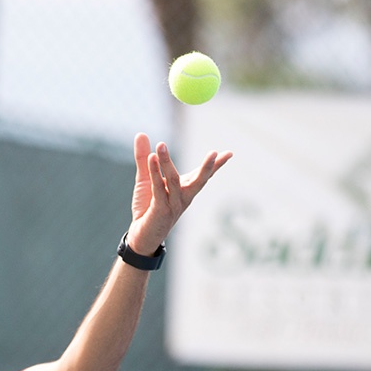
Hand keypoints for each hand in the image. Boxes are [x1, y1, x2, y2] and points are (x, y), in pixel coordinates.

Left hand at [127, 133, 231, 254]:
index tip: (229, 153)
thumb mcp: (145, 178)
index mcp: (185, 190)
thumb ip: (144, 157)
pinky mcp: (160, 211)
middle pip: (199, 181)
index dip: (215, 165)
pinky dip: (155, 173)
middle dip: (207, 167)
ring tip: (161, 145)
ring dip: (166, 162)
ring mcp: (173, 205)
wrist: (142, 237)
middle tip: (215, 153)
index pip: (202, 176)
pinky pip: (158, 189)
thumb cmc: (147, 208)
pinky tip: (152, 158)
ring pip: (174, 181)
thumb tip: (141, 133)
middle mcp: (183, 197)